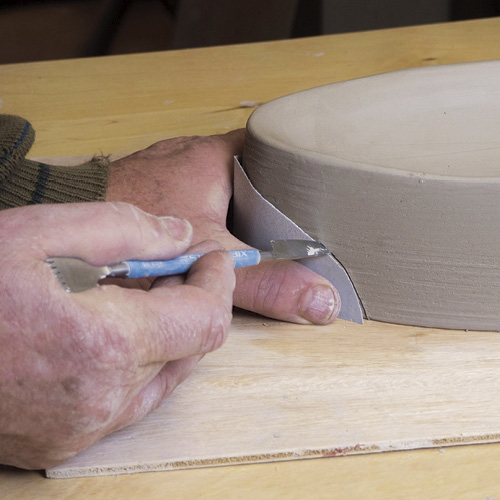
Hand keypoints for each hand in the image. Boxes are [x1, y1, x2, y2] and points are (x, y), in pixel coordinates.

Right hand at [0, 202, 234, 468]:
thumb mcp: (41, 232)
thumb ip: (125, 229)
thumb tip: (182, 236)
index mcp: (106, 343)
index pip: (205, 319)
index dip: (218, 283)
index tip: (214, 258)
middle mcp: (103, 397)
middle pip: (191, 348)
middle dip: (191, 302)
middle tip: (169, 267)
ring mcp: (84, 427)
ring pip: (165, 376)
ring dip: (167, 333)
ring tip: (137, 294)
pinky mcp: (65, 441)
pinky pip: (130, 400)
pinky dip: (137, 362)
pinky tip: (111, 330)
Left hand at [107, 130, 340, 323]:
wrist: (76, 231)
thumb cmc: (139, 227)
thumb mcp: (216, 258)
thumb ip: (268, 281)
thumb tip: (322, 302)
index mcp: (217, 156)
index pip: (274, 147)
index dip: (297, 168)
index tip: (315, 190)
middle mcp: (195, 154)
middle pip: (252, 167)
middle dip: (271, 194)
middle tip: (292, 221)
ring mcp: (173, 169)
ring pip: (223, 182)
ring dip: (238, 205)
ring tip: (258, 230)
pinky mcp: (157, 187)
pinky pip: (196, 193)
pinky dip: (209, 211)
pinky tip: (212, 235)